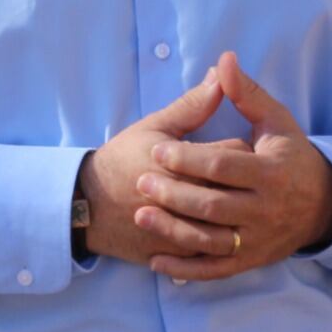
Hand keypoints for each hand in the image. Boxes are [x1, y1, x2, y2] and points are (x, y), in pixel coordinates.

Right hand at [78, 72, 232, 265]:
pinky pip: (213, 253)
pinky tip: (223, 227)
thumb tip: (220, 77)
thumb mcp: (154, 127)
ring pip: (231, 224)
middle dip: (244, 181)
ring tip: (230, 198)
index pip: (236, 153)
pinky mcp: (179, 253)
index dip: (240, 148)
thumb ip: (192, 105)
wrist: (88, 205)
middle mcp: (188, 201)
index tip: (235, 148)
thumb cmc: (122, 160)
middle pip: (240, 189)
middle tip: (239, 175)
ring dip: (236, 212)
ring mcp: (184, 232)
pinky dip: (222, 241)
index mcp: (185, 165)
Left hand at [137, 52, 331, 281]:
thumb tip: (223, 60)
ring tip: (142, 215)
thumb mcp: (276, 121)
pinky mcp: (250, 260)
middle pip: (213, 205)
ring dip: (174, 232)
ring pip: (211, 240)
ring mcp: (257, 239)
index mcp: (270, 172)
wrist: (324, 205)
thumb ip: (246, 93)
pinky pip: (215, 269)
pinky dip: (186, 270)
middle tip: (141, 182)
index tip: (158, 150)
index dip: (188, 159)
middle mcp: (265, 210)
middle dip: (175, 195)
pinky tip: (157, 262)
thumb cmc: (292, 156)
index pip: (222, 166)